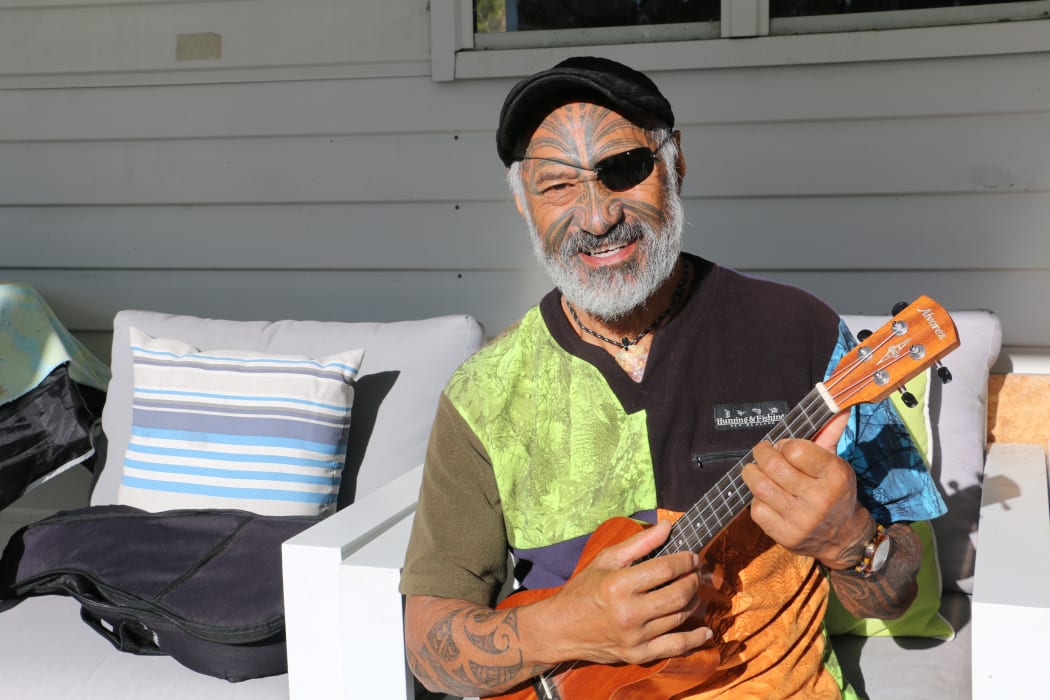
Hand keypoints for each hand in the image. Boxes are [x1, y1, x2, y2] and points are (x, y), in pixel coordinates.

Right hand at [522, 520, 713, 666]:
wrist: (561, 629)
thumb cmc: (583, 590)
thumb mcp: (605, 560)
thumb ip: (638, 543)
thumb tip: (667, 527)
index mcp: (619, 585)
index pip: (666, 569)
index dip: (685, 560)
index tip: (691, 556)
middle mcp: (629, 612)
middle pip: (679, 594)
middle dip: (694, 580)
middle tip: (695, 572)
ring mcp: (635, 637)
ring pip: (680, 617)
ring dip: (694, 601)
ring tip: (693, 590)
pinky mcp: (638, 654)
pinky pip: (675, 647)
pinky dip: (694, 640)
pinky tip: (705, 632)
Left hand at [742, 411, 870, 567]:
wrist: (844, 537)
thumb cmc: (835, 492)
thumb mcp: (837, 463)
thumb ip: (830, 433)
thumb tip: (836, 403)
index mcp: (835, 476)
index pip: (795, 449)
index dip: (783, 444)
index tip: (783, 446)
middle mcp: (820, 499)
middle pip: (773, 466)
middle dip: (761, 454)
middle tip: (762, 452)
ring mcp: (802, 520)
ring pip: (760, 486)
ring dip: (752, 473)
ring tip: (756, 470)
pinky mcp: (786, 537)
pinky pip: (757, 509)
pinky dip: (756, 499)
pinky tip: (767, 497)